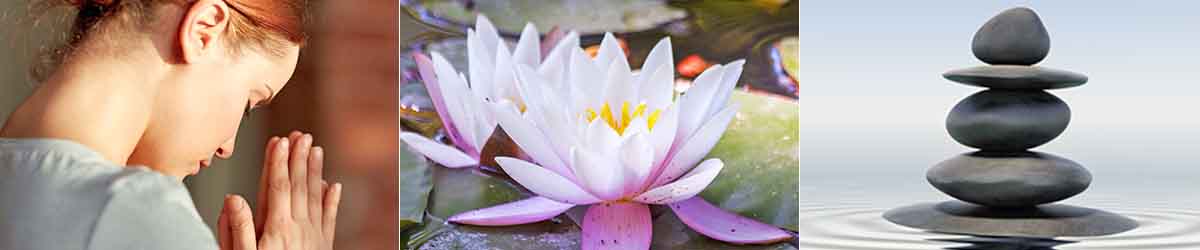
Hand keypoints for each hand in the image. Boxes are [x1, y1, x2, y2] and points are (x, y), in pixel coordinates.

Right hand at [218, 131, 342, 249]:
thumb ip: (238, 228)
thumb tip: (233, 199)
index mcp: (276, 228)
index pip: (277, 187)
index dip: (277, 162)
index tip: (278, 142)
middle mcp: (298, 228)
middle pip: (298, 186)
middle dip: (298, 158)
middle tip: (301, 136)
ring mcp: (314, 236)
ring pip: (315, 196)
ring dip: (315, 171)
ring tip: (316, 150)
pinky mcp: (324, 245)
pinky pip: (330, 217)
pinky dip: (332, 199)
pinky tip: (333, 185)